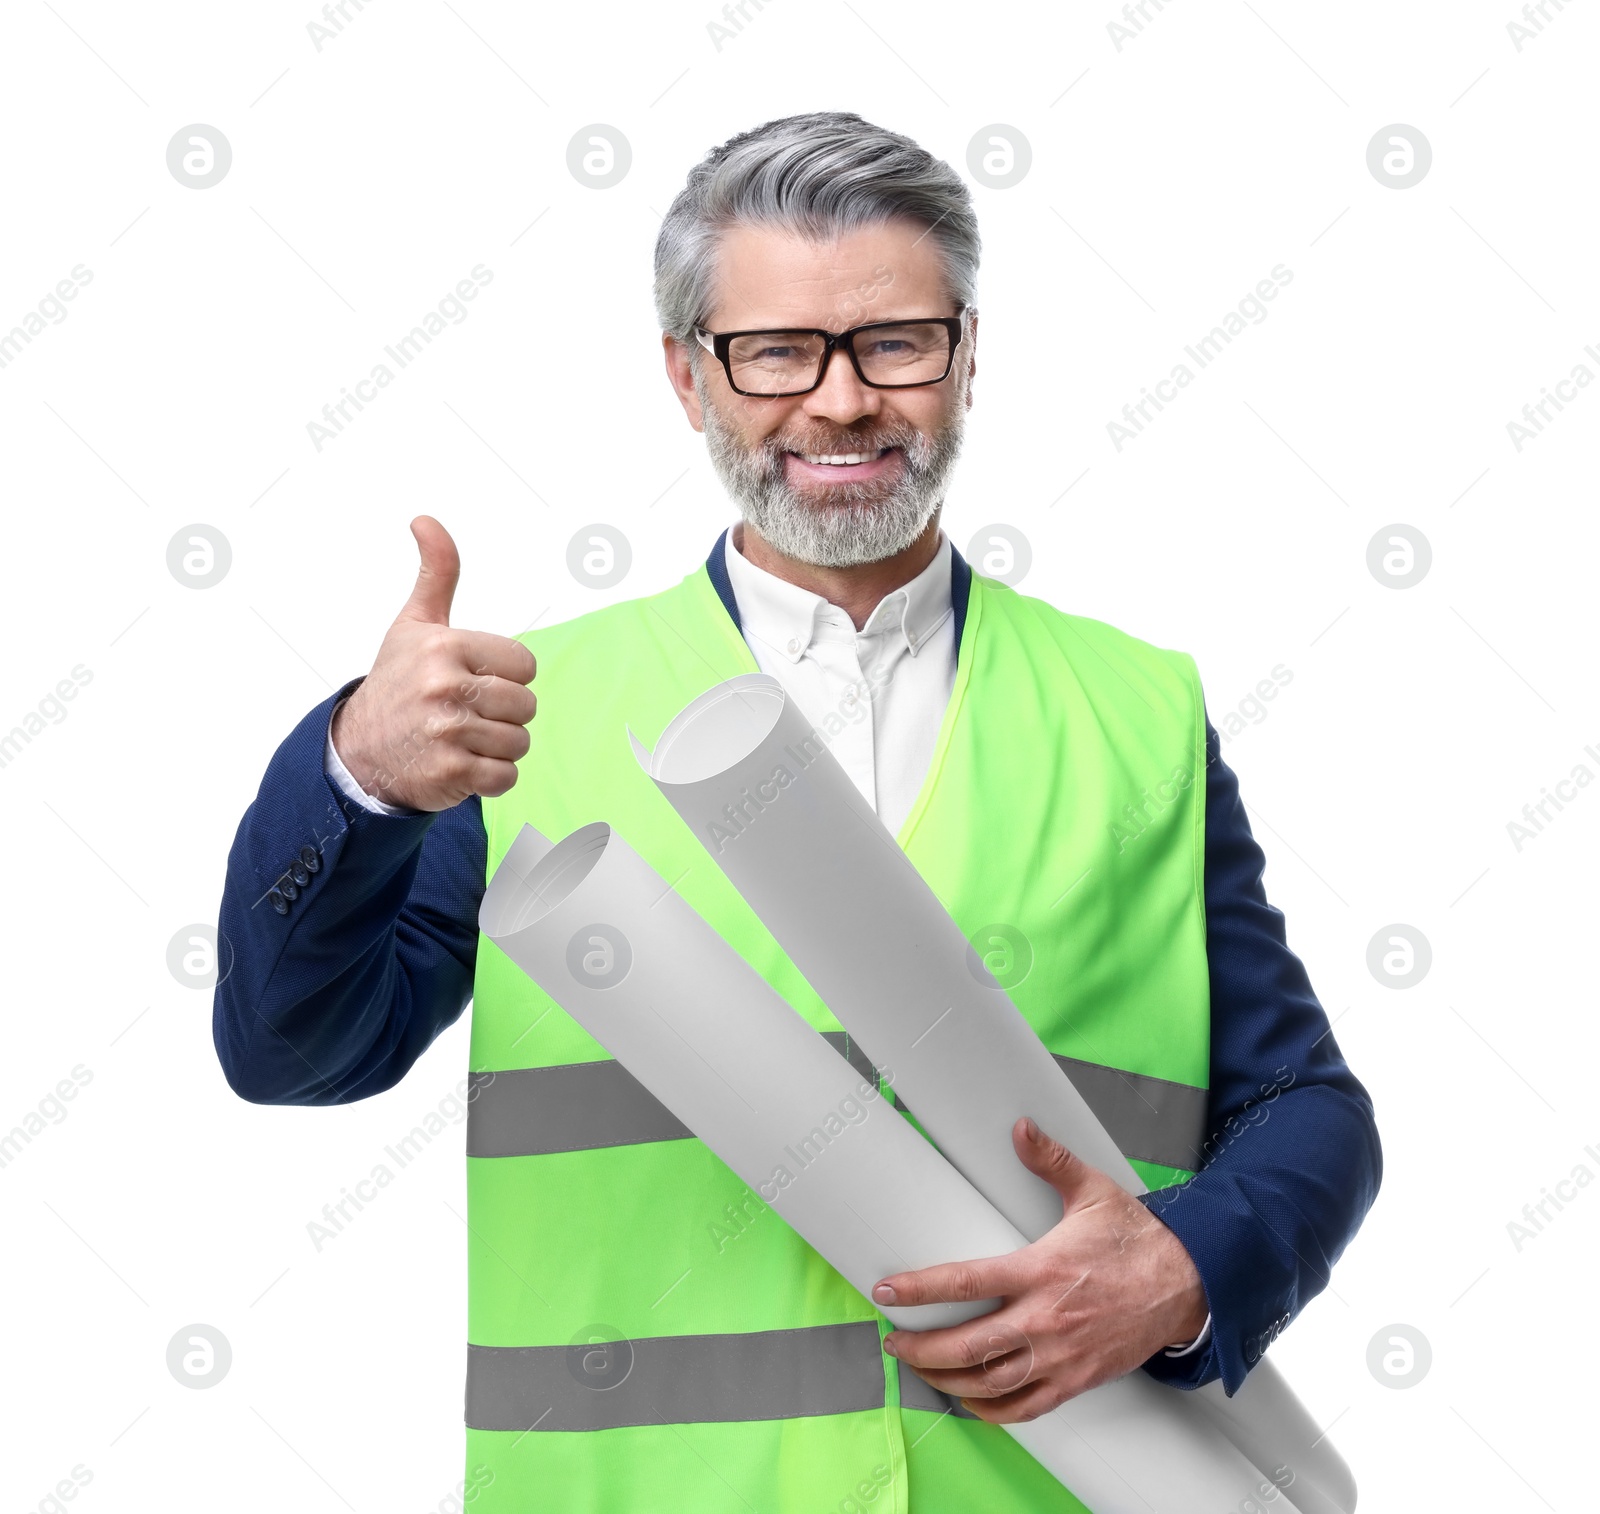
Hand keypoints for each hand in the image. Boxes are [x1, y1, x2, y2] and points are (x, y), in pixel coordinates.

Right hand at [330, 516, 536, 811]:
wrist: (359, 750)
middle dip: (503, 714)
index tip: (474, 680)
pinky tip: (462, 763)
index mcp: (445, 646)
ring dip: (497, 747)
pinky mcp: (449, 772)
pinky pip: (506, 777)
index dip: (507, 676)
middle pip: (526, 706)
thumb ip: (436, 573)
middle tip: (466, 713)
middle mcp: (445, 686)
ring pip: (519, 742)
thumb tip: (425, 520)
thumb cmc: (398, 682)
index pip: (525, 665)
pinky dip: (491, 777)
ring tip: (462, 738)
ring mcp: (446, 731)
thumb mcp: (414, 624)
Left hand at [872, 1118, 1207, 1423]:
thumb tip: (1022, 1128)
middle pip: (967, 1345)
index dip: (920, 1289)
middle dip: (922, 1348)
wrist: (1189, 1283)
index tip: (887, 1292)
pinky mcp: (1078, 1379)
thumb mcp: (1091, 1191)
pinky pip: (1027, 1406)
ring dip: (947, 1379)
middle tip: (895, 1341)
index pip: (965, 1283)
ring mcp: (1061, 1355)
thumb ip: (1050, 1160)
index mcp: (1040, 1270)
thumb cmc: (1137, 1239)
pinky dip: (993, 1410)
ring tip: (920, 1369)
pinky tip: (971, 1400)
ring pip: (990, 1381)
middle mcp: (1045, 1318)